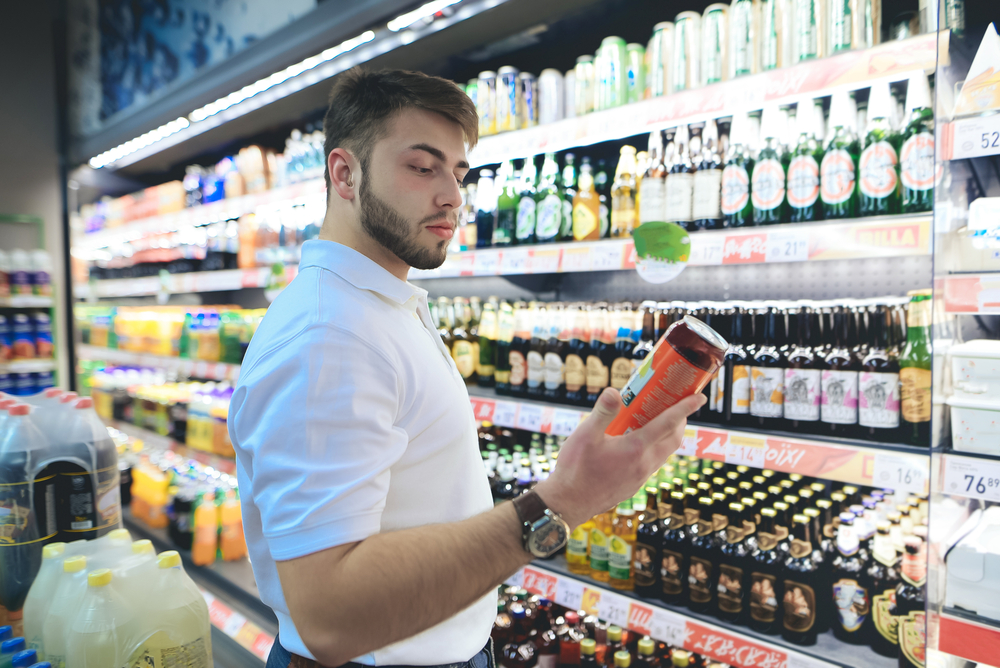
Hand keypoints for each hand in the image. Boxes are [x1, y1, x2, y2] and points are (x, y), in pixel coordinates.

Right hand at [533, 387, 704, 527]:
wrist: (569, 503)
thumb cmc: (576, 469)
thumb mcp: (585, 435)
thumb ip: (603, 412)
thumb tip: (615, 391)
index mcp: (635, 448)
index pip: (668, 423)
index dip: (685, 408)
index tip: (699, 397)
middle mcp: (644, 463)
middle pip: (673, 439)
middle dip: (680, 421)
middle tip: (676, 404)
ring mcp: (640, 476)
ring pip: (664, 453)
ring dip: (668, 436)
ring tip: (657, 421)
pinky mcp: (634, 485)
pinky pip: (653, 463)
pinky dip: (655, 448)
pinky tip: (638, 443)